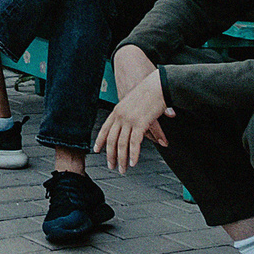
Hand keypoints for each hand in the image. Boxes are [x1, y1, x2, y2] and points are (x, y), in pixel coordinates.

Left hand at [95, 51, 169, 172]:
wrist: (157, 85)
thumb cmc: (149, 92)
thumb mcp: (134, 103)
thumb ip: (131, 115)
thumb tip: (134, 127)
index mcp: (117, 110)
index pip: (105, 128)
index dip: (100, 140)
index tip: (96, 150)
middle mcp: (120, 116)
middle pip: (112, 140)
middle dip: (111, 155)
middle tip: (111, 165)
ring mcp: (129, 120)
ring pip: (122, 144)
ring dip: (121, 159)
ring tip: (122, 169)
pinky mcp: (140, 123)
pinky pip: (134, 143)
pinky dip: (133, 154)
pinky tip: (133, 162)